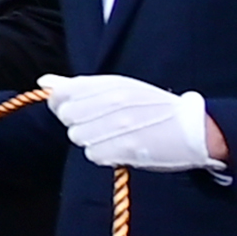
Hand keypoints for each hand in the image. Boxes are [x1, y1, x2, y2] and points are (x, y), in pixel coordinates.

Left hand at [40, 72, 219, 172]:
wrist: (193, 128)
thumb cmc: (153, 106)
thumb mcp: (118, 87)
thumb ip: (78, 86)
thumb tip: (43, 81)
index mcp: (109, 85)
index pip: (60, 95)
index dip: (63, 105)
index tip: (77, 110)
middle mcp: (111, 103)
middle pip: (68, 119)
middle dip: (79, 124)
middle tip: (101, 125)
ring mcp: (118, 126)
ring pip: (79, 138)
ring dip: (92, 140)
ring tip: (114, 136)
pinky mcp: (124, 148)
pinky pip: (94, 155)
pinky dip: (104, 154)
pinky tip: (120, 148)